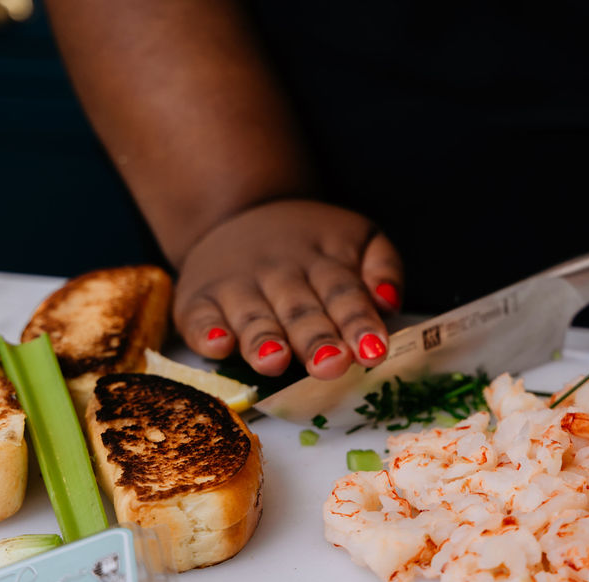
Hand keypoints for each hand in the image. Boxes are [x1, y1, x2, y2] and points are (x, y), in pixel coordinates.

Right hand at [172, 199, 403, 378]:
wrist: (240, 210)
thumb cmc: (311, 244)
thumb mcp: (358, 238)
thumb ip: (382, 265)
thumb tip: (390, 301)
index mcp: (324, 260)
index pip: (344, 293)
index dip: (358, 322)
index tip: (374, 351)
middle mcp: (280, 274)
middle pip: (300, 310)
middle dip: (316, 339)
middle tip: (333, 365)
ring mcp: (237, 287)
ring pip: (252, 316)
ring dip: (264, 339)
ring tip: (277, 361)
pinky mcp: (198, 300)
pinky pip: (199, 318)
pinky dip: (206, 333)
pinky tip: (218, 346)